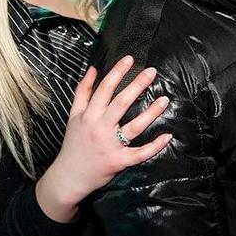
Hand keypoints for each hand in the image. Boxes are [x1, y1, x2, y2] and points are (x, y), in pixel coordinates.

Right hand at [36, 56, 171, 221]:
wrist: (69, 175)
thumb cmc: (74, 143)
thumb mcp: (73, 116)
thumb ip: (82, 92)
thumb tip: (92, 69)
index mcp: (89, 116)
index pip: (104, 89)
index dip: (117, 73)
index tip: (130, 59)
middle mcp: (100, 128)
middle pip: (121, 103)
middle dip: (137, 85)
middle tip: (152, 72)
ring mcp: (110, 145)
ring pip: (134, 127)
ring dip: (151, 112)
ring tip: (164, 99)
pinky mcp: (119, 161)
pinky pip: (140, 153)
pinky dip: (154, 146)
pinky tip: (167, 135)